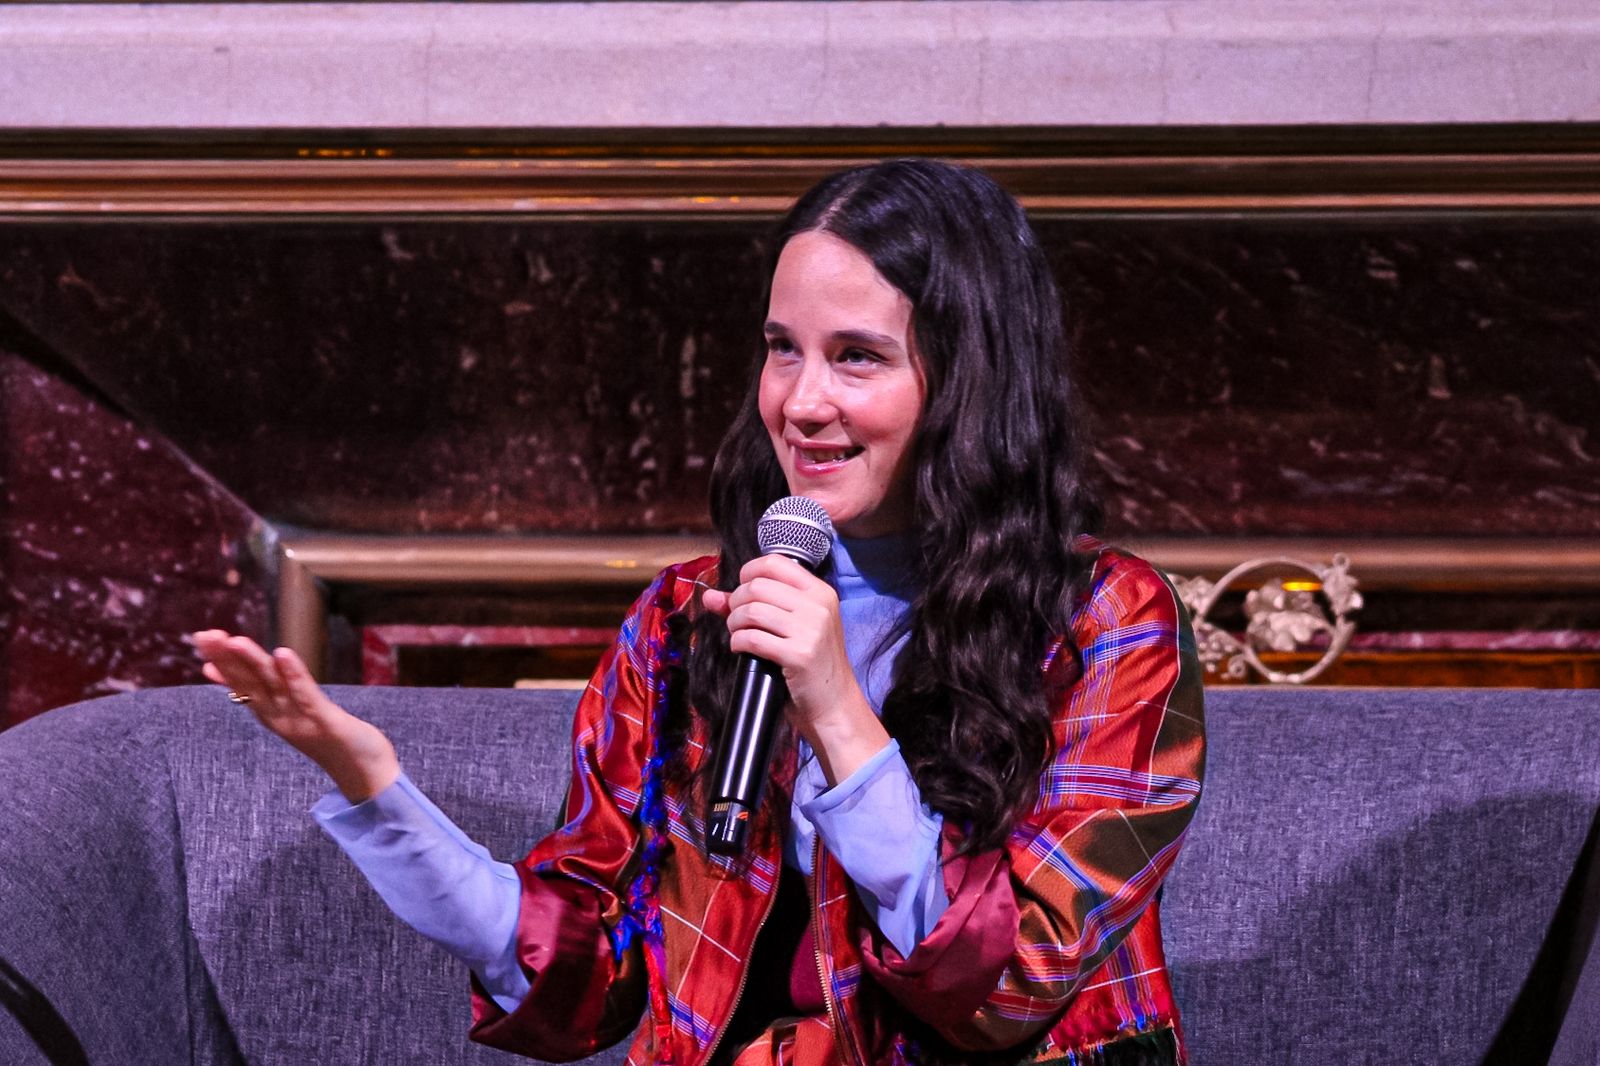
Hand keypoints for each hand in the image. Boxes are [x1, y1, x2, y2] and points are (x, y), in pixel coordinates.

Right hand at [189, 630, 399, 802]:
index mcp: (275, 714)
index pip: (244, 684)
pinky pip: (306, 695)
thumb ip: (283, 696)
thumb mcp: (302, 715)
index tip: (203, 642)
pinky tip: (282, 654)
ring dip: (251, 663)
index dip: (223, 664)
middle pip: (250, 683)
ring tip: (234, 640)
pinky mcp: (326, 721)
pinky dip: (293, 675)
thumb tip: (268, 668)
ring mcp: (301, 720)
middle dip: (226, 658)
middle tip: (203, 635)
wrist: (367, 774)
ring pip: (272, 687)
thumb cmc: (335, 740)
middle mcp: (282, 717)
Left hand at [700, 556, 888, 784]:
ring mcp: (811, 630)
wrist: (834, 702)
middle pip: (757, 586)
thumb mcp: (793, 626)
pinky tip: (742, 648)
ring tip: (738, 634)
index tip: (742, 591)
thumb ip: (754, 605)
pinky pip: (752, 639)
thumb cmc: (811, 662)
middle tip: (737, 620)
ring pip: (751, 611)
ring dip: (735, 623)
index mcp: (820, 592)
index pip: (775, 563)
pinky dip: (738, 643)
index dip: (748, 573)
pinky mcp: (799, 655)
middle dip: (736, 602)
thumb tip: (710, 596)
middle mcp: (818, 606)